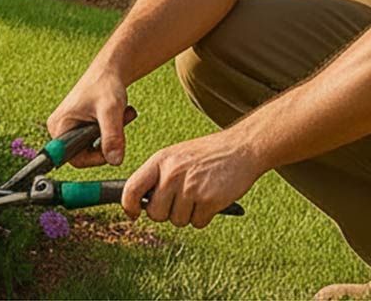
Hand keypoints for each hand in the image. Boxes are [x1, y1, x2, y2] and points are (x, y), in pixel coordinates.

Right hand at [46, 69, 132, 166]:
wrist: (109, 71)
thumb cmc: (105, 85)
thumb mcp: (110, 110)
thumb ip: (112, 136)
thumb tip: (114, 161)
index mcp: (59, 126)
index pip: (75, 159)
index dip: (96, 158)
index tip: (113, 145)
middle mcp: (59, 129)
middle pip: (85, 154)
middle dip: (107, 142)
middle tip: (121, 122)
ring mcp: (69, 128)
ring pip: (93, 148)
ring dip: (110, 136)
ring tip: (121, 116)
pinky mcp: (78, 127)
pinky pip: (95, 141)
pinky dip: (109, 132)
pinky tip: (117, 117)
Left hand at [121, 130, 260, 228]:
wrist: (241, 148)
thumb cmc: (208, 154)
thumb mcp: (176, 156)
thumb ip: (158, 176)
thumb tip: (139, 203)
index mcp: (160, 161)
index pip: (131, 188)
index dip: (128, 206)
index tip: (133, 213)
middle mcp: (172, 174)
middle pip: (155, 214)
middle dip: (167, 213)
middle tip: (182, 200)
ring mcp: (190, 187)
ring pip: (177, 221)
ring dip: (188, 214)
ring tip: (200, 193)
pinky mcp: (208, 200)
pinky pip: (198, 223)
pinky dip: (205, 216)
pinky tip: (212, 198)